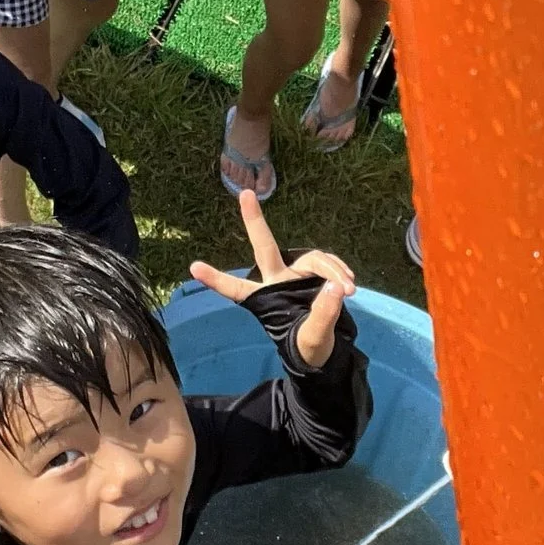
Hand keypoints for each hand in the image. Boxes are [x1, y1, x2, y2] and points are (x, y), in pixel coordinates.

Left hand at [188, 188, 356, 367]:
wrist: (326, 349)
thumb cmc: (310, 347)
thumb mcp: (315, 338)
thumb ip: (325, 313)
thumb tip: (336, 286)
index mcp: (266, 300)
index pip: (237, 289)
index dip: (216, 279)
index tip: (193, 267)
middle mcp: (277, 281)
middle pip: (265, 247)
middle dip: (255, 221)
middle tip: (246, 195)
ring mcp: (296, 274)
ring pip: (313, 259)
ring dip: (333, 270)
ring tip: (350, 289)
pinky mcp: (315, 273)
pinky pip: (328, 263)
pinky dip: (339, 270)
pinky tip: (350, 284)